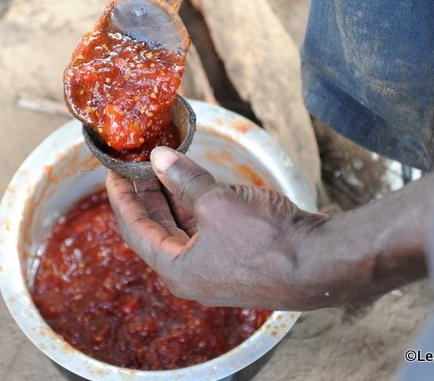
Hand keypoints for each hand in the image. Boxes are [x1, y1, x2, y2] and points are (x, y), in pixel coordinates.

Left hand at [105, 146, 329, 309]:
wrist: (321, 263)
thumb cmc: (267, 240)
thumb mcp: (217, 202)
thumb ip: (185, 179)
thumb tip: (159, 159)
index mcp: (178, 269)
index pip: (135, 230)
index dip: (122, 198)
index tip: (112, 172)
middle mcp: (193, 274)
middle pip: (156, 230)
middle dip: (145, 195)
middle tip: (135, 165)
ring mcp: (216, 269)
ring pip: (182, 229)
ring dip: (172, 198)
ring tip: (162, 166)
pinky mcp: (238, 259)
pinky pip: (205, 230)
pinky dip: (195, 205)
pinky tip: (195, 182)